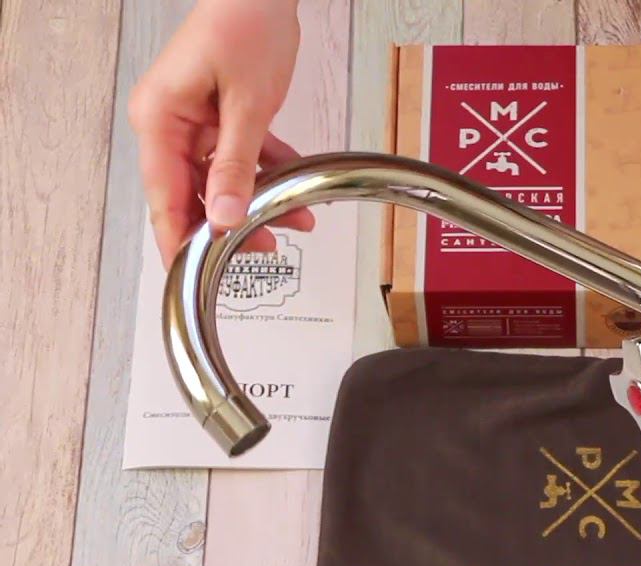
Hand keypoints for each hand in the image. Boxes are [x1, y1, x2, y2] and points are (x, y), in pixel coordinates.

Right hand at [128, 0, 312, 268]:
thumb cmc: (246, 27)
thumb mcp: (247, 106)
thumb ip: (236, 165)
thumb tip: (226, 217)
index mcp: (159, 120)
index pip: (164, 197)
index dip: (180, 240)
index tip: (194, 275)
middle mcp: (167, 123)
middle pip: (190, 192)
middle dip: (229, 224)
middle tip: (264, 249)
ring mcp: (191, 119)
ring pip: (219, 177)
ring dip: (257, 199)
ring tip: (293, 221)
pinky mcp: (216, 114)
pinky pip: (237, 155)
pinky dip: (266, 171)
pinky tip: (294, 190)